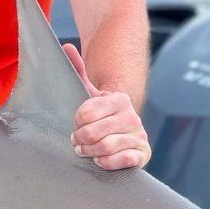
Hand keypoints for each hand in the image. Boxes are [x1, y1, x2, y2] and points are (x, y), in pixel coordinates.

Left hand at [63, 43, 151, 169]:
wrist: (127, 133)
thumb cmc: (103, 115)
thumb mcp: (91, 94)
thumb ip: (78, 71)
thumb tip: (66, 46)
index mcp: (118, 99)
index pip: (86, 112)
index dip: (76, 121)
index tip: (75, 124)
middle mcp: (132, 116)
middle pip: (93, 132)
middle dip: (79, 139)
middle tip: (76, 141)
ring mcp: (139, 135)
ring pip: (106, 147)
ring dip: (90, 152)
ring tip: (84, 151)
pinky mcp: (143, 154)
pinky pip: (123, 160)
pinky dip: (108, 162)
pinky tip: (101, 160)